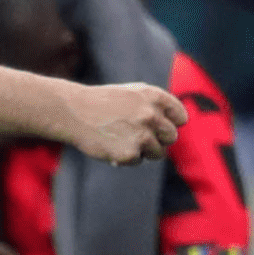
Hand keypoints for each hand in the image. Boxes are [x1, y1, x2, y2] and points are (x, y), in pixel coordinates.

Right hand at [61, 81, 186, 164]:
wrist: (73, 111)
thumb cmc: (102, 102)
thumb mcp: (132, 93)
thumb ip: (155, 105)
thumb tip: (179, 121)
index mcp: (153, 97)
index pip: (180, 116)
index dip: (172, 123)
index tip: (160, 127)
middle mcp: (151, 114)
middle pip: (171, 136)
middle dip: (158, 139)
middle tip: (139, 136)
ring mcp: (142, 135)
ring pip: (158, 153)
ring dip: (143, 151)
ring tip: (122, 139)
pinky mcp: (130, 153)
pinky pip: (138, 161)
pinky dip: (126, 158)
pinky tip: (111, 146)